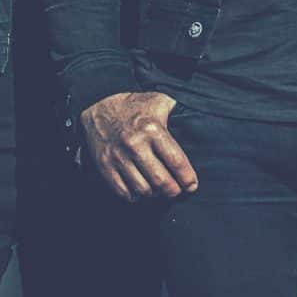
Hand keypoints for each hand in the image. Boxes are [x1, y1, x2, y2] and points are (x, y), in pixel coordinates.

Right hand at [78, 91, 195, 200]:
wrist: (98, 105)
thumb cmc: (135, 106)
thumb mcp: (159, 101)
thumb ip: (178, 110)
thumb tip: (199, 122)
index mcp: (152, 129)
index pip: (176, 161)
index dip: (187, 179)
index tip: (191, 186)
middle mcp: (135, 144)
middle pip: (161, 182)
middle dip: (173, 191)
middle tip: (176, 190)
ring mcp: (118, 156)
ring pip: (143, 190)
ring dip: (154, 194)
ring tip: (158, 189)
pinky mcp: (105, 165)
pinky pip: (124, 192)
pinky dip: (135, 196)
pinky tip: (140, 189)